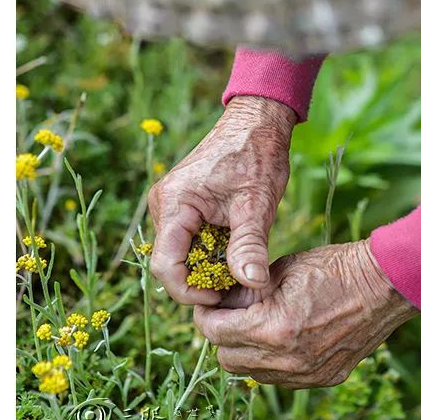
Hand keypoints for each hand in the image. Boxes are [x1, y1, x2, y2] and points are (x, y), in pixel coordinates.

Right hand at [148, 96, 295, 305]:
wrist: (256, 122)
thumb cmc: (257, 155)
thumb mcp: (257, 204)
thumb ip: (250, 245)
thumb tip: (253, 285)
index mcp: (174, 204)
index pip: (166, 266)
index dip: (190, 292)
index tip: (222, 296)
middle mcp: (164, 205)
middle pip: (172, 262)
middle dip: (202, 280)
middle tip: (237, 281)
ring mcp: (171, 204)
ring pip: (181, 253)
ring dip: (208, 265)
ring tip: (240, 261)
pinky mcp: (182, 205)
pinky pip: (188, 239)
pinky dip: (209, 250)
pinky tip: (234, 245)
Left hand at [193, 240, 418, 387]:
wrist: (382, 285)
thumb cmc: (333, 268)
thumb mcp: (282, 269)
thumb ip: (247, 292)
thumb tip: (223, 304)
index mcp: (273, 328)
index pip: (216, 333)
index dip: (206, 317)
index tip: (210, 306)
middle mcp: (288, 361)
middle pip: (228, 360)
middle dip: (222, 335)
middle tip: (231, 314)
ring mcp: (308, 375)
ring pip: (253, 374)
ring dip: (245, 351)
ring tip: (256, 324)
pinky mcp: (324, 378)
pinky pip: (281, 379)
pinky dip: (272, 361)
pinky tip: (282, 337)